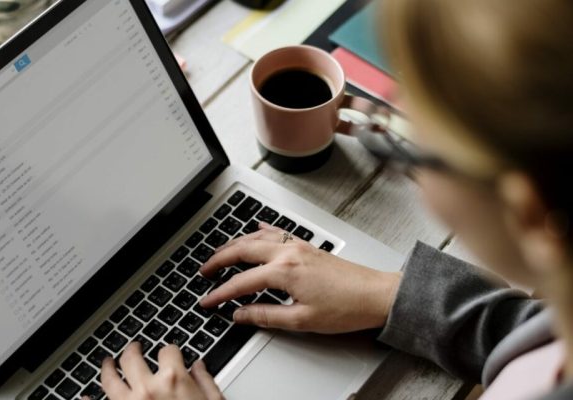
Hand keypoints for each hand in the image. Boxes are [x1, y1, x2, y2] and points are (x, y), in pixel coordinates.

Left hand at [98, 342, 222, 399]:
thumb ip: (206, 383)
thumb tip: (199, 368)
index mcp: (174, 380)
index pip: (168, 352)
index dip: (170, 352)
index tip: (170, 355)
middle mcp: (147, 389)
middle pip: (132, 358)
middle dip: (133, 350)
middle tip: (134, 349)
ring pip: (109, 379)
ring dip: (107, 368)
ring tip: (108, 363)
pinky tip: (83, 396)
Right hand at [199, 223, 400, 333]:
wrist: (377, 295)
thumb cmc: (347, 308)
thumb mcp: (302, 320)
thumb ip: (266, 316)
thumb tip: (241, 315)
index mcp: (284, 272)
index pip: (241, 283)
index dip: (220, 293)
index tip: (207, 301)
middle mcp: (288, 253)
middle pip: (241, 250)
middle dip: (218, 260)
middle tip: (204, 271)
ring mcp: (298, 246)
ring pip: (255, 237)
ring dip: (234, 244)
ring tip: (219, 254)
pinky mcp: (306, 246)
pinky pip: (275, 232)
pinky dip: (259, 231)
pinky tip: (254, 231)